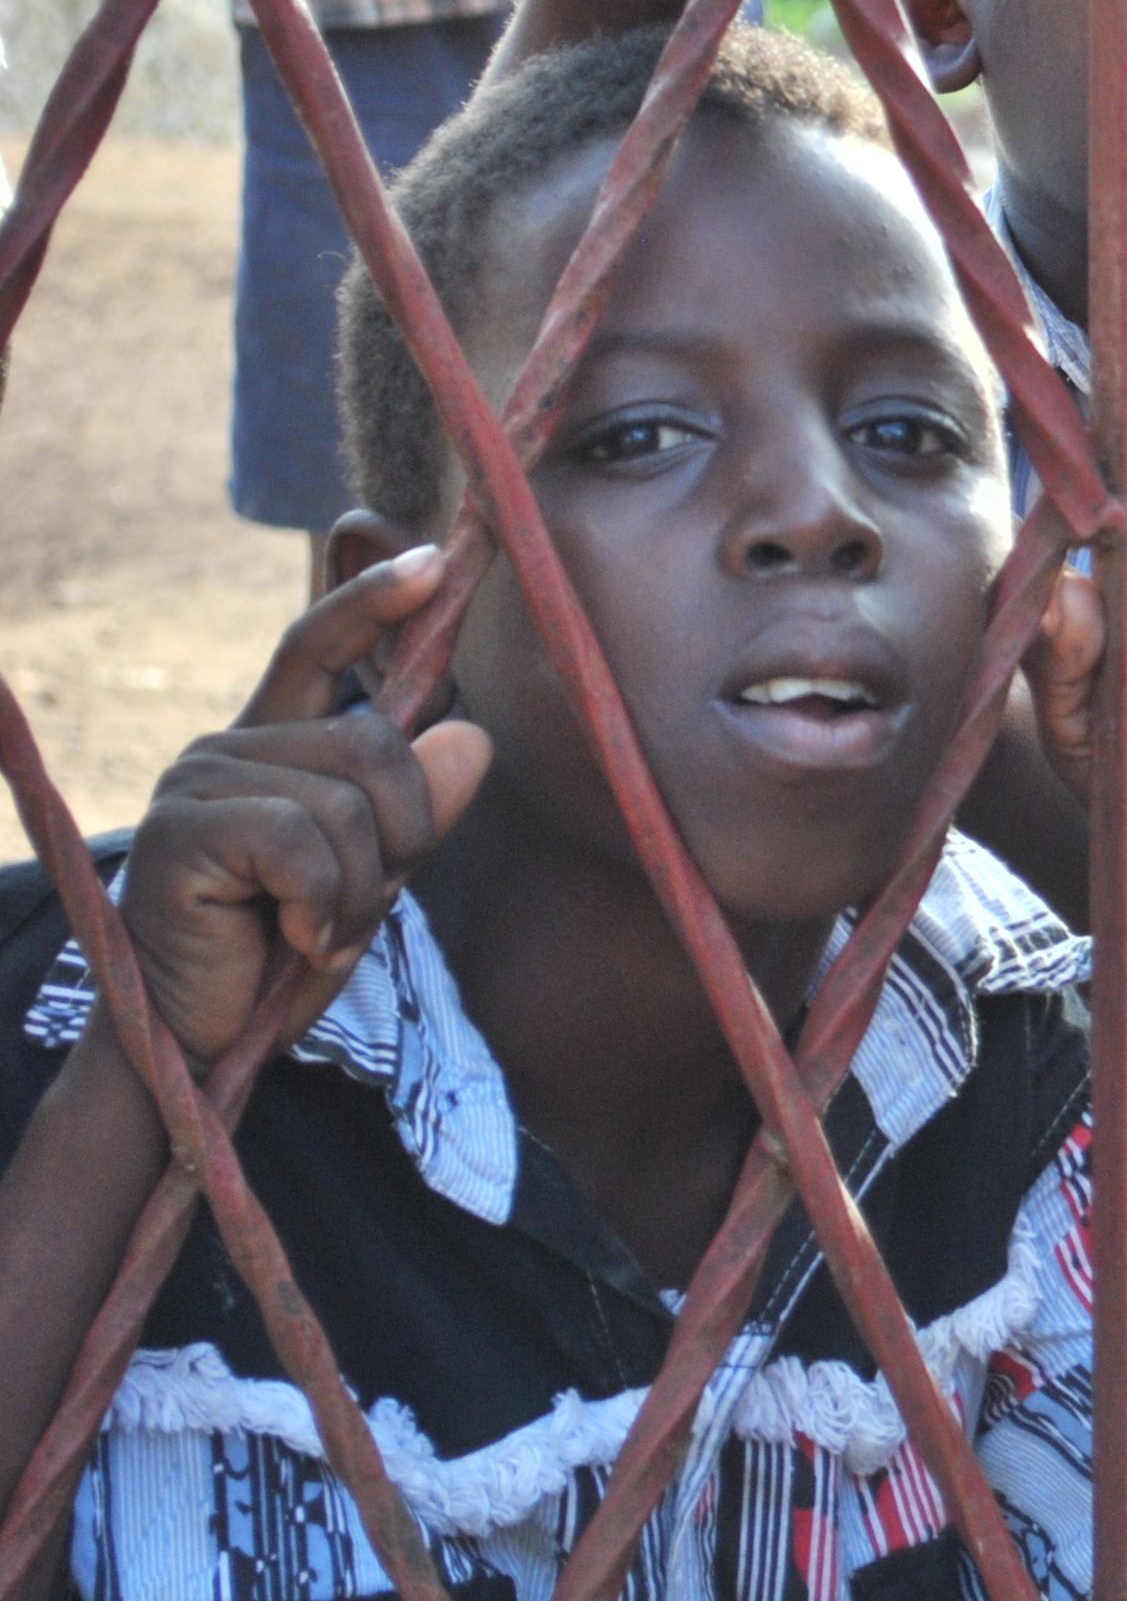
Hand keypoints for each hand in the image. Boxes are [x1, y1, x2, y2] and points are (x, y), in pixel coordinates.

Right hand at [118, 549, 491, 1065]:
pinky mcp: (182, 829)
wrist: (206, 1042)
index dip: (373, 598)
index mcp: (273, 742)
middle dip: (402, 831)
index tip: (434, 558)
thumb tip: (469, 734)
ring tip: (321, 930)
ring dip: (361, 885)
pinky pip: (303, 840)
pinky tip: (295, 938)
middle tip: (359, 903)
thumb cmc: (286, 955)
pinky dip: (324, 902)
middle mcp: (229, 744)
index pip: (317, 645)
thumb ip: (418, 806)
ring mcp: (199, 780)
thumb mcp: (374, 874)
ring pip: (347, 797)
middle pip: (374, 741)